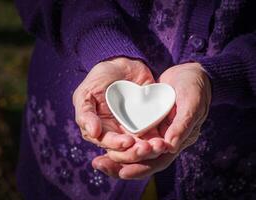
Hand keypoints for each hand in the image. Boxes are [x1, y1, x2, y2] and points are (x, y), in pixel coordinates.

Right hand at [73, 57, 165, 156]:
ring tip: (159, 146)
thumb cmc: (99, 79)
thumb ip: (85, 113)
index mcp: (100, 130)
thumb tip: (93, 133)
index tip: (128, 141)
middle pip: (126, 152)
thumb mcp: (85, 93)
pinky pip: (155, 136)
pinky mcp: (149, 123)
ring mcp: (133, 129)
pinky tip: (166, 141)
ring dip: (150, 151)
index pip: (108, 145)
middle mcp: (117, 134)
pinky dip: (160, 141)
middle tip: (147, 148)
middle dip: (136, 153)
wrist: (122, 64)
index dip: (117, 146)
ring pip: (141, 147)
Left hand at [92, 62, 211, 178]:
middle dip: (122, 165)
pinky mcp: (148, 122)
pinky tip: (104, 142)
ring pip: (134, 149)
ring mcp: (155, 131)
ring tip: (98, 160)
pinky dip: (120, 141)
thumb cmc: (194, 87)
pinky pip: (132, 135)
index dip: (141, 168)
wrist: (190, 73)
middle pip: (142, 160)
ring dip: (118, 155)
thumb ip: (182, 124)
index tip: (122, 172)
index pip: (158, 161)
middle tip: (100, 165)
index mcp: (178, 140)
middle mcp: (165, 140)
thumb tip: (169, 147)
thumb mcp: (192, 103)